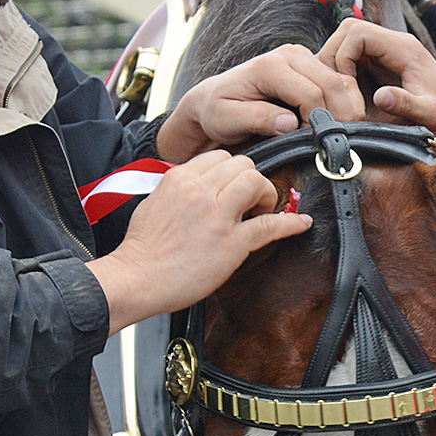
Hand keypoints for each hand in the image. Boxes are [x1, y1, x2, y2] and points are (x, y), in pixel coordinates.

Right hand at [89, 152, 309, 332]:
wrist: (135, 278)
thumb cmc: (142, 248)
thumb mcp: (155, 201)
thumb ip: (179, 188)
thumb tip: (198, 187)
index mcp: (180, 178)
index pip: (220, 157)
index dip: (232, 172)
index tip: (233, 187)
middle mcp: (200, 190)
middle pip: (243, 164)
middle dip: (251, 180)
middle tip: (248, 203)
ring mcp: (217, 215)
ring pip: (256, 182)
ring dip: (265, 195)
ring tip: (258, 213)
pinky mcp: (231, 243)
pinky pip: (270, 225)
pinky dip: (290, 223)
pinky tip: (300, 223)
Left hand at [156, 45, 365, 160]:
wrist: (215, 98)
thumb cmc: (218, 110)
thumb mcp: (226, 119)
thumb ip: (256, 119)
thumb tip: (289, 123)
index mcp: (269, 66)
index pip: (311, 94)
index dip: (318, 124)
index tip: (312, 146)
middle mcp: (290, 55)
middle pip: (333, 85)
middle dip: (340, 118)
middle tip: (335, 146)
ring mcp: (304, 57)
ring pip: (342, 83)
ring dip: (346, 111)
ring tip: (335, 137)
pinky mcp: (313, 66)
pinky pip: (341, 83)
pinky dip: (345, 104)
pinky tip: (334, 125)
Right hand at [321, 19, 435, 139]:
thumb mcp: (426, 112)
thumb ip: (404, 103)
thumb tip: (381, 97)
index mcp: (405, 49)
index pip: (358, 32)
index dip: (342, 54)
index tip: (343, 82)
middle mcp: (396, 44)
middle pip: (349, 31)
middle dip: (334, 56)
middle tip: (334, 86)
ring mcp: (389, 52)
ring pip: (348, 41)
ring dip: (337, 62)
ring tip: (339, 91)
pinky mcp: (384, 63)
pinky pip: (355, 55)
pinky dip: (344, 70)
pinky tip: (347, 92)